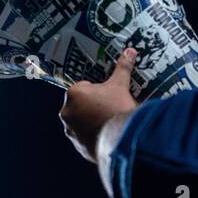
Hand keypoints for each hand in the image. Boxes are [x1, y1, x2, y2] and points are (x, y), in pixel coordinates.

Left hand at [59, 48, 138, 162]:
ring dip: (91, 123)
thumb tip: (130, 51)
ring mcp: (71, 131)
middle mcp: (67, 112)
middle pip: (81, 106)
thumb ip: (122, 68)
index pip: (83, 88)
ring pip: (81, 123)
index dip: (97, 92)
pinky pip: (84, 139)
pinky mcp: (77, 146)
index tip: (107, 96)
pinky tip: (106, 135)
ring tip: (108, 123)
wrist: (121, 139)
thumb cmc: (117, 108)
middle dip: (92, 107)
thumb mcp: (120, 85)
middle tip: (109, 109)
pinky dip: (93, 137)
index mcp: (73, 94)